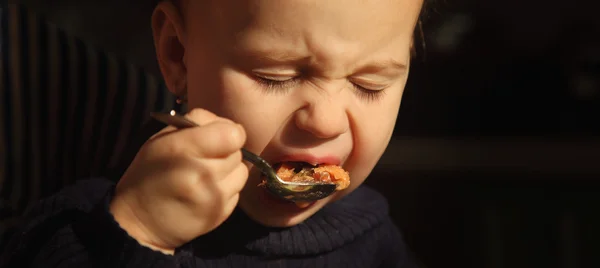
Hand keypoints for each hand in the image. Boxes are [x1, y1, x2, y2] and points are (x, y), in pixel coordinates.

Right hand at [109, 108, 247, 254]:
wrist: (141, 220)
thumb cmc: (150, 172)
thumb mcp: (162, 138)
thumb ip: (196, 124)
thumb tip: (229, 126)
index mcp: (184, 148)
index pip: (232, 134)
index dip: (229, 132)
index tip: (218, 137)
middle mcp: (203, 173)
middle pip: (237, 152)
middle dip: (225, 152)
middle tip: (205, 158)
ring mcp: (214, 196)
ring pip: (241, 171)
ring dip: (229, 171)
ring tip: (207, 175)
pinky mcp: (222, 213)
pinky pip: (237, 190)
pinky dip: (226, 188)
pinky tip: (206, 191)